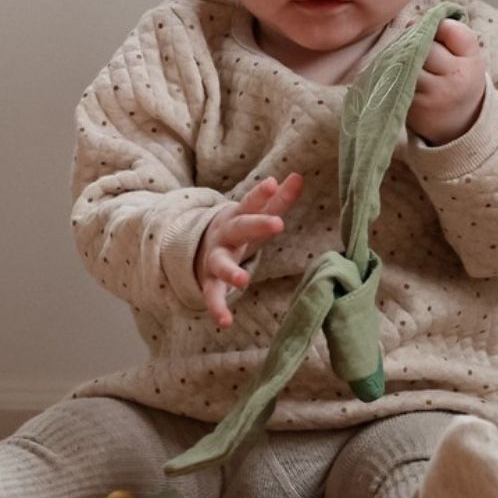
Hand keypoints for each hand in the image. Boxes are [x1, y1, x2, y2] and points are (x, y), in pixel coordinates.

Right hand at [195, 173, 304, 326]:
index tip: (273, 182)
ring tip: (243, 281)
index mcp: (238, 216)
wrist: (198, 246)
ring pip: (220, 263)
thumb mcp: (256, 215)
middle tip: (278, 223)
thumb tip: (300, 175)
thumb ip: (278, 199)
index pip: (251, 202)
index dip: (262, 193)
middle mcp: (224, 235)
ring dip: (231, 272)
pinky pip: (212, 294)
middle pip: (239, 227)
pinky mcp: (210, 281)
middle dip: (256, 224)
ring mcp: (214, 258)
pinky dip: (217, 308)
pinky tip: (225, 322)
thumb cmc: (238, 230)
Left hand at [407, 19, 485, 145]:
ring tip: (408, 59)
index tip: (434, 32)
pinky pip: (396, 79)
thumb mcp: (469, 55)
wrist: (459, 124)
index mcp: (470, 65)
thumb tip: (411, 23)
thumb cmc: (461, 79)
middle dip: (416, 40)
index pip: (448, 30)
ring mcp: (430, 97)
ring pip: (407, 61)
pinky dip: (395, 72)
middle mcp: (452, 83)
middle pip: (424, 46)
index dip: (436, 26)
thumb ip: (451, 32)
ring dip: (402, 56)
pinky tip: (402, 75)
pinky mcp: (411, 108)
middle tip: (416, 45)